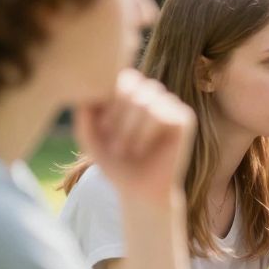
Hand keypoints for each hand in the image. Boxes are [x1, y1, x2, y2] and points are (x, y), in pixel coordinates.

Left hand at [74, 70, 194, 202]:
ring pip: (146, 101)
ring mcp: (171, 104)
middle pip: (133, 85)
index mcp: (132, 92)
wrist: (141, 190)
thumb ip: (84, 115)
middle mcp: (153, 94)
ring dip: (129, 128)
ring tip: (124, 149)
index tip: (102, 129)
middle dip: (118, 115)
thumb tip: (89, 94)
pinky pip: (161, 115)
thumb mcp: (90, 138)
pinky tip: (141, 149)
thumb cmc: (116, 163)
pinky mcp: (184, 119)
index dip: (107, 99)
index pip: (121, 77)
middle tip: (113, 143)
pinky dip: (145, 134)